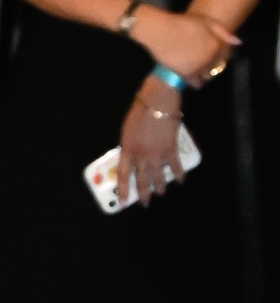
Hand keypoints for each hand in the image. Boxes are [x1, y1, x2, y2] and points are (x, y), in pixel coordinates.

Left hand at [119, 90, 184, 207]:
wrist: (157, 100)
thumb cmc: (140, 110)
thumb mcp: (127, 130)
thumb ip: (129, 146)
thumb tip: (131, 158)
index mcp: (126, 149)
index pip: (123, 175)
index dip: (123, 190)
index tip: (124, 201)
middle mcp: (140, 155)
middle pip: (141, 180)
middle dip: (144, 193)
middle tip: (146, 203)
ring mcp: (155, 153)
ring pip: (158, 177)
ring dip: (160, 187)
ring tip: (162, 193)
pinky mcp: (170, 148)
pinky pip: (175, 166)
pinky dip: (178, 174)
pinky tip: (180, 180)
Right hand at [139, 4, 236, 86]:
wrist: (160, 31)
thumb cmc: (181, 23)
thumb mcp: (205, 21)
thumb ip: (222, 32)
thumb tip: (238, 42)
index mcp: (216, 45)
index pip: (223, 56)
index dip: (217, 54)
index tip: (207, 52)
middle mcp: (210, 57)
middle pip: (215, 66)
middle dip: (209, 64)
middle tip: (197, 58)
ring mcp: (198, 66)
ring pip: (205, 75)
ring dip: (201, 73)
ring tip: (192, 65)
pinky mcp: (186, 74)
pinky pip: (195, 83)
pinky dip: (194, 81)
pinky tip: (190, 77)